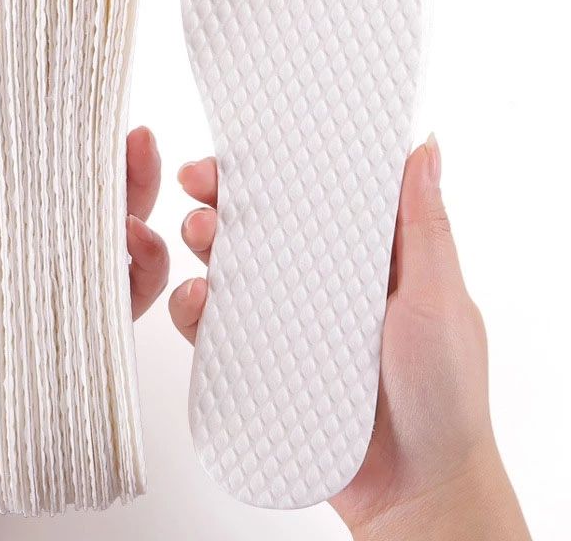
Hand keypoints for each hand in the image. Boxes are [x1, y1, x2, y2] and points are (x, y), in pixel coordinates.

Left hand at [0, 126, 167, 540]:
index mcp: (14, 217)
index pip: (57, 163)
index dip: (78, 133)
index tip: (90, 106)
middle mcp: (55, 243)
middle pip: (104, 189)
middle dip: (127, 158)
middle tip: (136, 139)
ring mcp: (81, 281)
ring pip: (131, 227)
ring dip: (145, 199)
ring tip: (138, 182)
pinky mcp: (101, 321)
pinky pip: (142, 283)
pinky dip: (151, 261)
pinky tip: (139, 245)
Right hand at [169, 137, 530, 539]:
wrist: (415, 490)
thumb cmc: (444, 393)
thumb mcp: (439, 298)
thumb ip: (425, 227)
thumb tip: (425, 147)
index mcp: (362, 257)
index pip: (312, 197)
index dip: (277, 168)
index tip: (242, 148)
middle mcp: (319, 283)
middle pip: (260, 226)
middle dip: (224, 198)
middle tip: (200, 184)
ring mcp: (287, 322)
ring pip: (230, 268)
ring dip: (203, 242)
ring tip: (197, 234)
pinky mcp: (261, 361)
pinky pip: (216, 328)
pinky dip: (194, 308)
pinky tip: (193, 298)